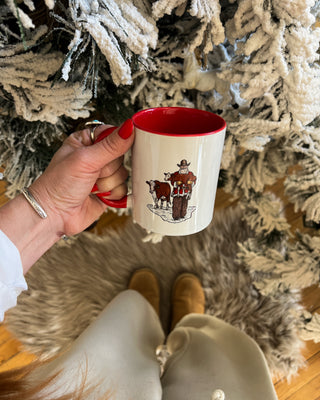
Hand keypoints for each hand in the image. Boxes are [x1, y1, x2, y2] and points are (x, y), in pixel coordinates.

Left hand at [30, 119, 133, 236]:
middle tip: (93, 173)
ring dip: (109, 183)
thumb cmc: (59, 184)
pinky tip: (99, 195)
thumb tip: (129, 127)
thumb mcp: (85, 159)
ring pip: (124, 174)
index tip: (110, 153)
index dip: (116, 143)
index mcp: (86, 141)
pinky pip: (124, 189)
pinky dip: (113, 194)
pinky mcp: (108, 191)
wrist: (54, 214)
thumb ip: (111, 145)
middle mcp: (96, 157)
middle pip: (121, 156)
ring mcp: (103, 175)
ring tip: (92, 187)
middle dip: (109, 168)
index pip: (113, 133)